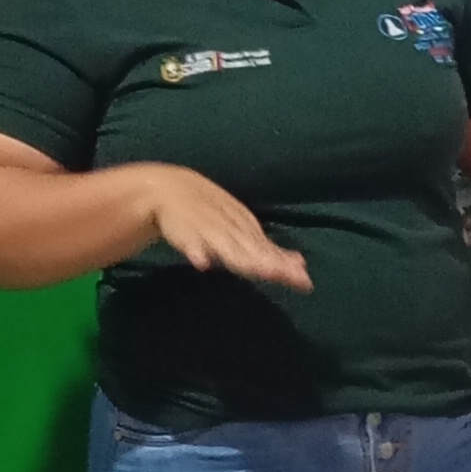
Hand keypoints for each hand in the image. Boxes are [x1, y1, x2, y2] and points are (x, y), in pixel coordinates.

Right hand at [144, 167, 311, 289]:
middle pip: (253, 251)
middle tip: (288, 278)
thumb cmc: (210, 213)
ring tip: (262, 272)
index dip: (285, 265)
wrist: (166, 188)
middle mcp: (230, 229)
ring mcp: (206, 230)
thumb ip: (267, 250)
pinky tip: (201, 263)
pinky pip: (190, 243)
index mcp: (245, 228)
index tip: (305, 283)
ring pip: (228, 249)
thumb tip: (301, 265)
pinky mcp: (181, 233)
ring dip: (243, 260)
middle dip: (271, 264)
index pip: (268, 250)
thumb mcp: (240, 228)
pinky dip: (196, 251)